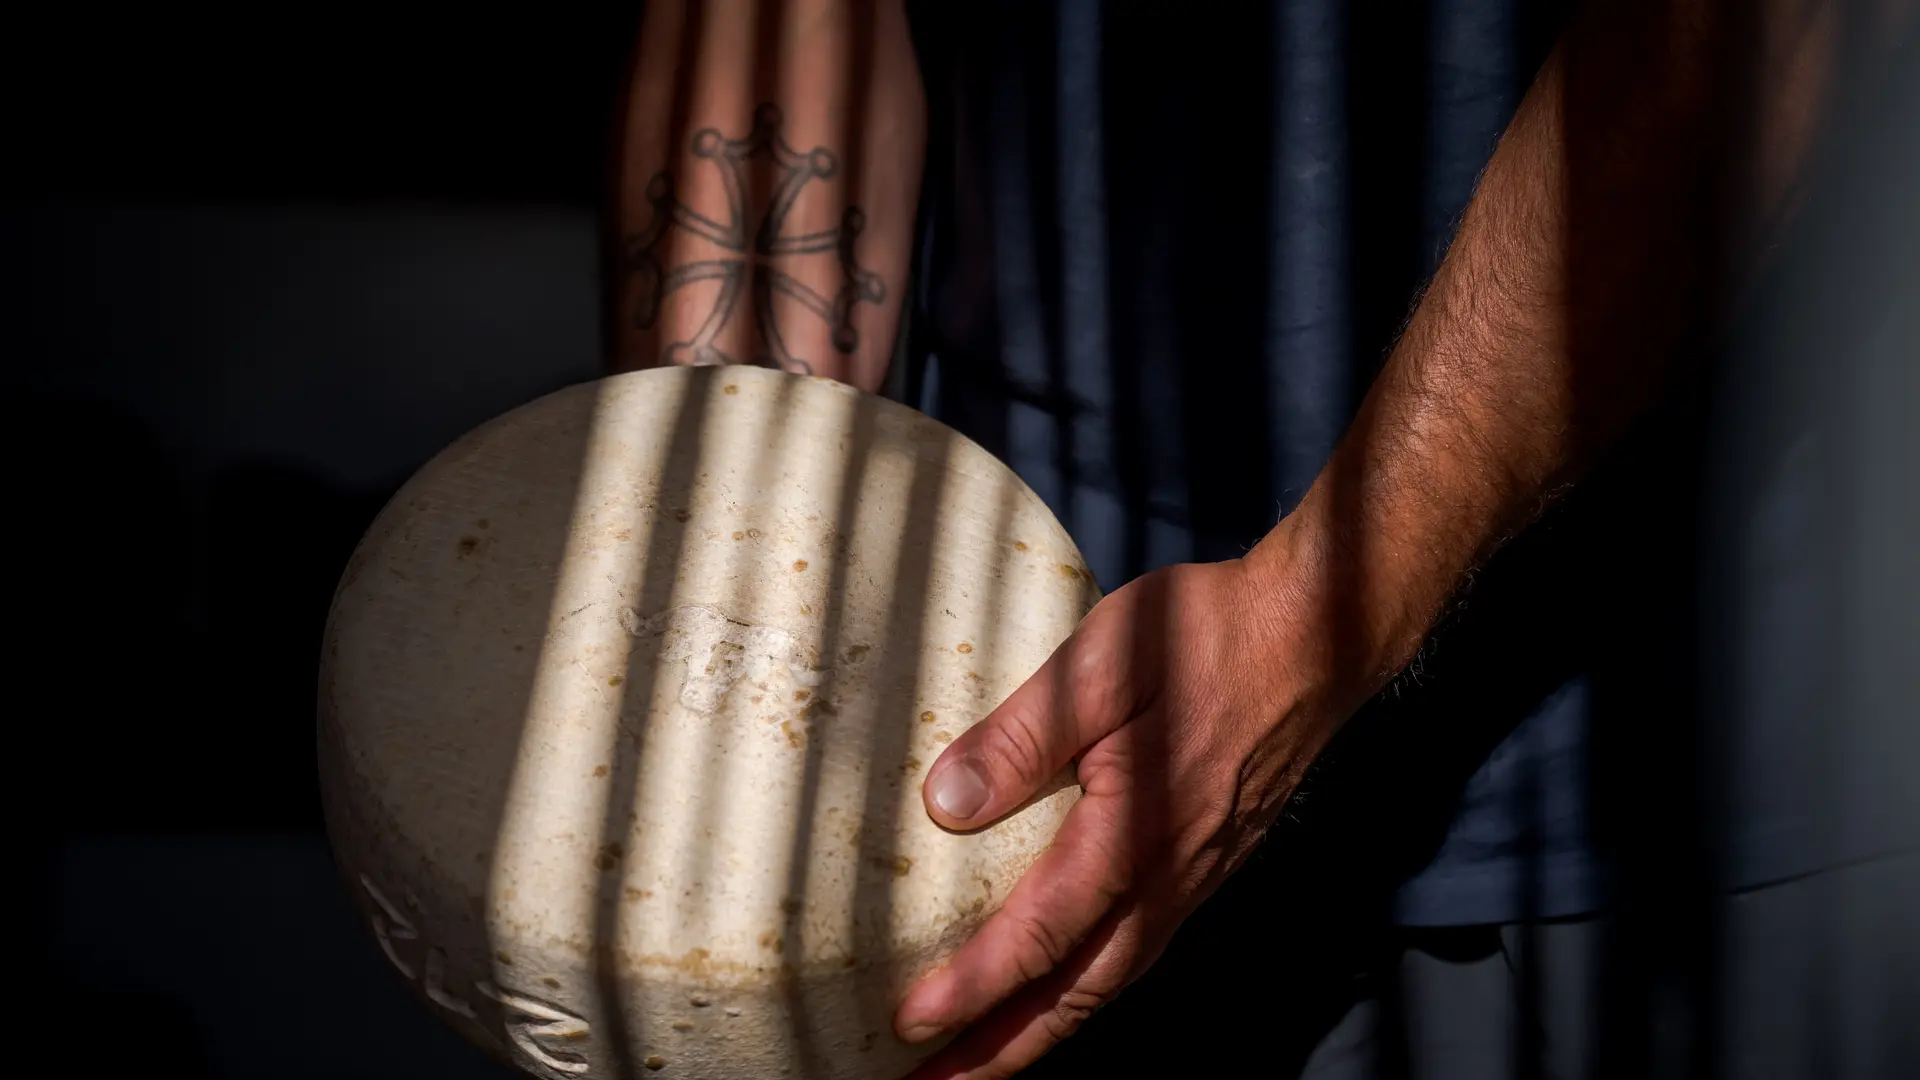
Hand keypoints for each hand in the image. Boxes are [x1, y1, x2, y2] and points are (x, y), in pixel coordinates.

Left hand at [892, 535, 1359, 1078]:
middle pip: (1076, 995)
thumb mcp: (1100, 663)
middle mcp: (1170, 875)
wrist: (1317, 631)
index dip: (971, 990)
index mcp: (1135, 832)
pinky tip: (1062, 985)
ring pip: (1111, 981)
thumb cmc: (1208, 632)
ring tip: (982, 1057)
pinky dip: (1088, 990)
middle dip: (1000, 1049)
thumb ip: (1022, 735)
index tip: (909, 1023)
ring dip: (1043, 1029)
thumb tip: (946, 800)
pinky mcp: (1209, 860)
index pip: (1039, 937)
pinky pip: (1140, 950)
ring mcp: (1196, 874)